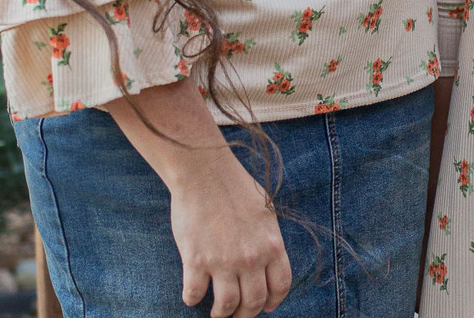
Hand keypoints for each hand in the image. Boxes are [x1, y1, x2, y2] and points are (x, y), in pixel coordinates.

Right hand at [104, 82, 290, 317]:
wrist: (204, 170)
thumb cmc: (234, 185)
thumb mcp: (263, 211)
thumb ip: (267, 239)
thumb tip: (268, 260)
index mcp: (271, 244)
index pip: (280, 286)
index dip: (273, 301)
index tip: (266, 306)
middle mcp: (251, 257)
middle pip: (254, 302)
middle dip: (246, 314)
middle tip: (237, 313)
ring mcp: (224, 261)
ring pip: (226, 307)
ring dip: (221, 314)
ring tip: (216, 312)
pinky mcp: (197, 262)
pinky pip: (194, 295)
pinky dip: (192, 299)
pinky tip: (192, 293)